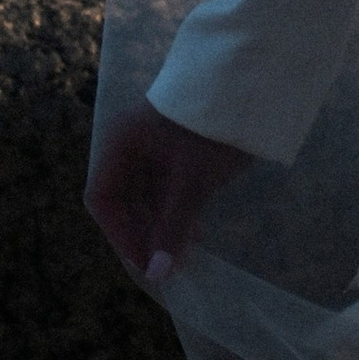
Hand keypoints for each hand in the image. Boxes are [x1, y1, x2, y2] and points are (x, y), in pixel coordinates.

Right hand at [86, 103, 251, 286]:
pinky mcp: (177, 148)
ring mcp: (154, 145)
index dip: (120, 234)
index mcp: (120, 145)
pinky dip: (176, 211)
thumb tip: (157, 275)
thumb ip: (171, 227)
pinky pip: (166, 187)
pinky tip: (194, 232)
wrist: (255, 85)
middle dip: (146, 233)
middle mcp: (130, 145)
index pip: (103, 199)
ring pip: (148, 196)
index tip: (145, 262)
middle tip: (169, 264)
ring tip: (186, 253)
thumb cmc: (212, 131)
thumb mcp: (192, 183)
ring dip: (163, 225)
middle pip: (125, 200)